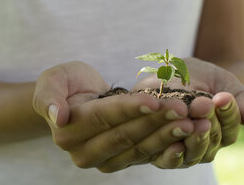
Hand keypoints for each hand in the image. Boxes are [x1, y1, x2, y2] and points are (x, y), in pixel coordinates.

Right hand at [32, 61, 193, 171]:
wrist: (77, 99)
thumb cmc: (66, 84)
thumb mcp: (52, 80)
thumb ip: (49, 97)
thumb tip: (57, 117)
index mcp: (69, 131)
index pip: (105, 118)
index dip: (131, 109)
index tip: (157, 100)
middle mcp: (84, 153)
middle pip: (126, 136)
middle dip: (158, 122)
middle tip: (186, 110)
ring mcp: (104, 161)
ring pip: (140, 148)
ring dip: (169, 135)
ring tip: (195, 122)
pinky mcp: (120, 161)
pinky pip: (146, 155)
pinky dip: (168, 145)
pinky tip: (188, 136)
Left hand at [132, 57, 243, 167]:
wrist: (173, 73)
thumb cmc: (204, 77)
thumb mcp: (224, 82)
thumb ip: (241, 99)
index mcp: (224, 130)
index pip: (230, 126)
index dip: (228, 113)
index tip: (223, 97)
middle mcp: (206, 143)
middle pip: (213, 139)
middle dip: (209, 120)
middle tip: (203, 104)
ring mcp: (185, 149)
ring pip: (194, 152)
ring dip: (194, 138)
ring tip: (190, 122)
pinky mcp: (163, 151)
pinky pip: (169, 160)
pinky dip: (173, 155)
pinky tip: (174, 145)